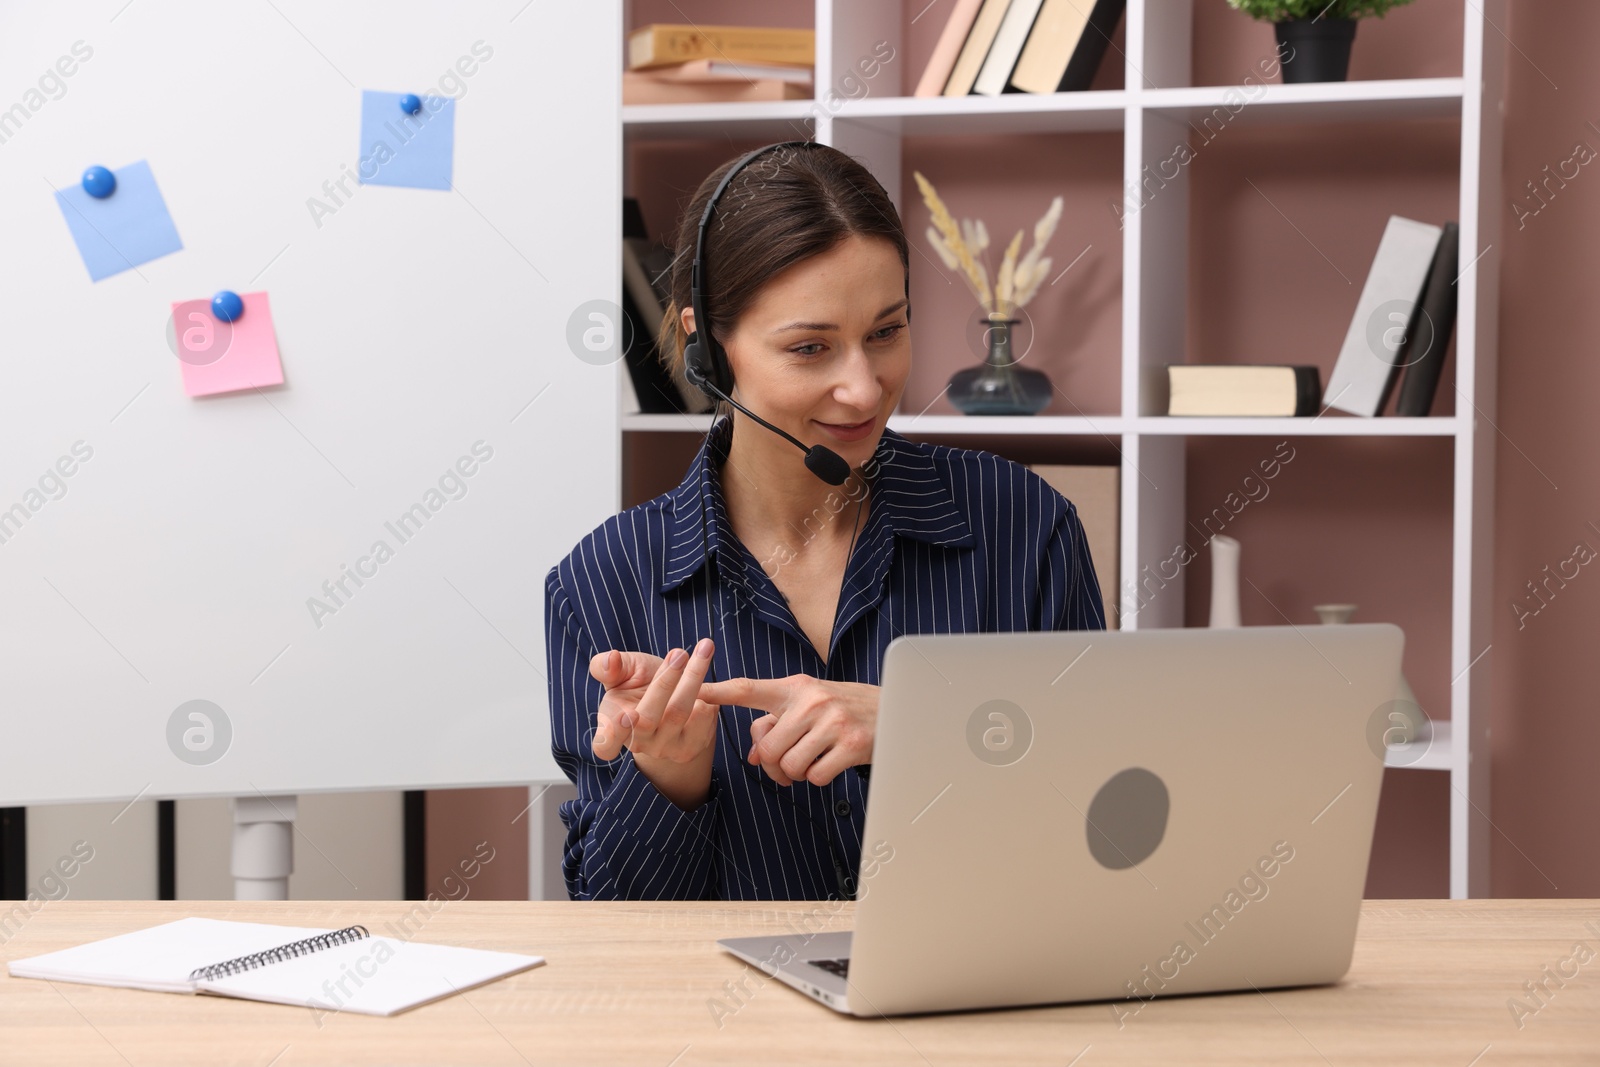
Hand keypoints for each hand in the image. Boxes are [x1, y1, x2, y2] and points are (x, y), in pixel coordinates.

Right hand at [589, 638, 717, 808]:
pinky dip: (708, 695)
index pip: (605, 745)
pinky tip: (706, 682)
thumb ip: (607, 666)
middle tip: (679, 653)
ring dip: (693, 677)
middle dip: (665, 681)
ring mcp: (665, 749)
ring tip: (703, 651)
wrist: (671, 697)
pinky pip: (704, 720)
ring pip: (680, 713)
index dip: (613, 735)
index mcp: (611, 729)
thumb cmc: (638, 683)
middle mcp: (638, 744)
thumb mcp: (621, 671)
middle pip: (649, 718)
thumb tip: (610, 660)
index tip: (627, 714)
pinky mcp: (690, 747)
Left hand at [697, 675, 877, 787]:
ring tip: (815, 761)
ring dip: (797, 774)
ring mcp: (833, 722)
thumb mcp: (811, 705)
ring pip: (789, 766)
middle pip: (766, 748)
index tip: (695, 691)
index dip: (719, 691)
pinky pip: (815, 777)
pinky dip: (819, 778)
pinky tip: (833, 764)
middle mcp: (812, 701)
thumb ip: (779, 723)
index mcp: (796, 688)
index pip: (750, 689)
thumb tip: (753, 756)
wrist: (900, 709)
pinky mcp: (852, 745)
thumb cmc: (847, 709)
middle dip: (772, 766)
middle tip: (787, 766)